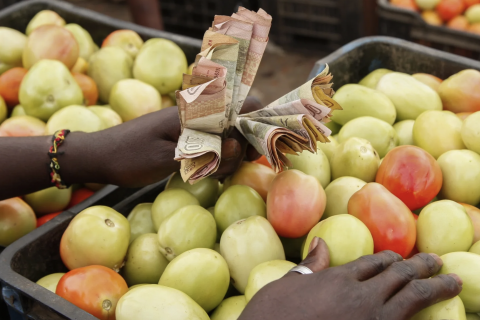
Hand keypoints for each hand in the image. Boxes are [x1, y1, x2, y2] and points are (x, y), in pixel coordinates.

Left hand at [68, 97, 262, 187]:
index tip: (250, 153)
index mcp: (197, 111)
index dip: (258, 126)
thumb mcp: (167, 159)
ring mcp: (195, 126)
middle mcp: (200, 114)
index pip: (245, 104)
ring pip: (230, 138)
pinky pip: (215, 146)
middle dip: (242, 149)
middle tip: (225, 169)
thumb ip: (206, 152)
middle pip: (242, 124)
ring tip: (211, 174)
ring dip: (229, 158)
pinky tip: (208, 175)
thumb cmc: (129, 157)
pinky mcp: (189, 138)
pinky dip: (218, 161)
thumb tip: (238, 145)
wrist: (99, 156)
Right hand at [239, 237, 462, 319]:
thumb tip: (320, 243)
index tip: (403, 258)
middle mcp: (360, 297)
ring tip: (450, 281)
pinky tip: (433, 314)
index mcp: (337, 279)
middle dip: (421, 267)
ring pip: (411, 298)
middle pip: (398, 276)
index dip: (391, 259)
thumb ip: (310, 266)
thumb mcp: (286, 285)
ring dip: (434, 288)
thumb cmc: (270, 316)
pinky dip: (420, 316)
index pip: (373, 263)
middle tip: (439, 262)